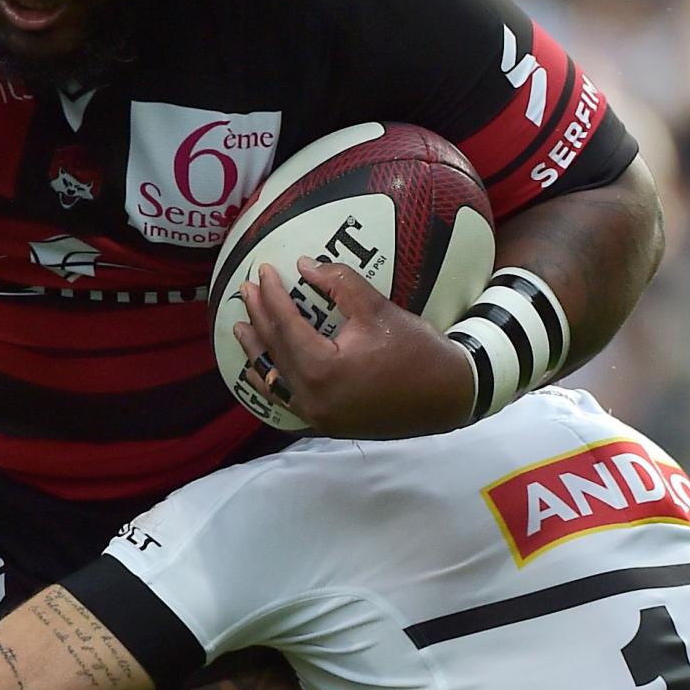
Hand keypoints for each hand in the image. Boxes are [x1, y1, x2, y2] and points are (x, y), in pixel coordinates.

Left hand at [237, 258, 475, 437]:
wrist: (449, 395)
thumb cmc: (416, 350)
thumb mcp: (377, 310)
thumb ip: (338, 284)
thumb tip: (303, 265)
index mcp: (322, 370)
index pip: (285, 326)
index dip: (272, 296)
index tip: (263, 271)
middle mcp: (312, 399)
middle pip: (275, 352)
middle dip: (259, 318)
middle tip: (245, 290)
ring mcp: (317, 416)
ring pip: (275, 381)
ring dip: (257, 352)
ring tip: (241, 328)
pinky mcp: (327, 424)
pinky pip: (288, 400)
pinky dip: (274, 380)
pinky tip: (264, 368)